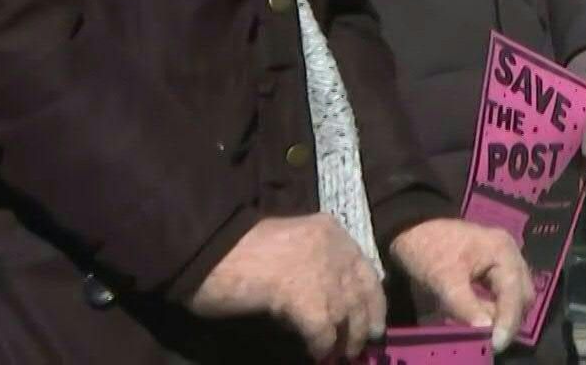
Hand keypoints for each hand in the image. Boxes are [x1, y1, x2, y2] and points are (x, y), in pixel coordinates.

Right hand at [188, 214, 384, 360]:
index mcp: (330, 231)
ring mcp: (322, 274)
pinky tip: (315, 354)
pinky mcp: (305, 299)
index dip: (373, 301)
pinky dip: (321, 347)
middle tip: (356, 347)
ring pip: (348, 317)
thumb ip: (314, 264)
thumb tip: (330, 302)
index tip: (375, 324)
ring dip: (344, 340)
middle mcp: (333, 249)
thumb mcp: (290, 245)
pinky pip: (324, 332)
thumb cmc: (241, 249)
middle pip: (361, 295)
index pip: (366, 271)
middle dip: (362, 325)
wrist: (210, 249)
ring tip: (337, 354)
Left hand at [390, 218, 533, 353]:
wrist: (410, 228)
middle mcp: (510, 254)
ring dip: (502, 316)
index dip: (508, 322)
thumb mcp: (444, 279)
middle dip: (509, 320)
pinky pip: (502, 293)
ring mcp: (504, 260)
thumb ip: (466, 305)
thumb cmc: (428, 249)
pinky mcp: (494, 267)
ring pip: (515, 296)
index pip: (514, 293)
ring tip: (484, 333)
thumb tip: (485, 332)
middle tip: (490, 341)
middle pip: (522, 295)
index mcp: (502, 251)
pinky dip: (494, 308)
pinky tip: (479, 318)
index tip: (495, 345)